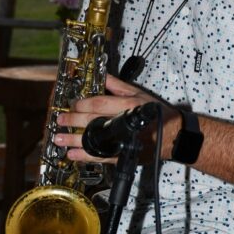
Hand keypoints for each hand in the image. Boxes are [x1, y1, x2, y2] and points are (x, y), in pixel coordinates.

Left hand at [53, 74, 178, 162]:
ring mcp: (122, 140)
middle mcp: (123, 122)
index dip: (82, 104)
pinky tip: (73, 155)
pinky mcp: (123, 155)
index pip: (99, 103)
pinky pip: (101, 157)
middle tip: (59, 121)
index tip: (71, 105)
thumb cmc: (157, 113)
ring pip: (93, 140)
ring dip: (74, 141)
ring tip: (59, 140)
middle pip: (92, 121)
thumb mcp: (139, 94)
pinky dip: (85, 157)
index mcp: (127, 105)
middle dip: (72, 121)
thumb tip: (103, 76)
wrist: (173, 136)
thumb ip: (118, 86)